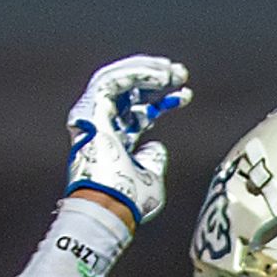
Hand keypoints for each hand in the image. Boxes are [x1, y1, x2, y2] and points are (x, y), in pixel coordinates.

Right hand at [63, 55, 190, 223]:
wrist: (112, 207)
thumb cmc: (129, 202)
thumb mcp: (152, 179)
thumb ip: (154, 160)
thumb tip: (156, 147)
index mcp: (115, 141)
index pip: (137, 110)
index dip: (163, 100)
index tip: (186, 94)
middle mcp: (103, 126)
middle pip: (127, 90)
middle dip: (154, 77)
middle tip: (179, 73)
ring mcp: (94, 118)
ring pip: (117, 78)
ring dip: (146, 69)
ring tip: (171, 70)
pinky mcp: (90, 112)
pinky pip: (111, 81)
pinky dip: (136, 73)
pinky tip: (159, 76)